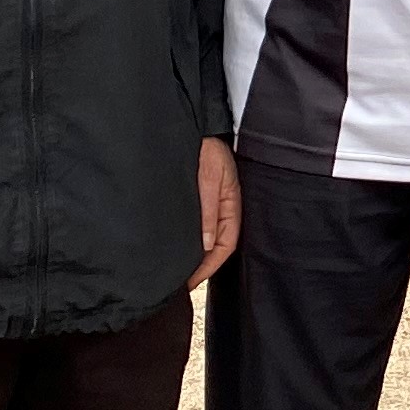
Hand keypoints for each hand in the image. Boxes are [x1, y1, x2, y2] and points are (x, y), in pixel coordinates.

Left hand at [192, 137, 240, 291]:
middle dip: (202, 267)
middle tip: (181, 283)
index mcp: (232, 205)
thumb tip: (204, 246)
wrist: (197, 125)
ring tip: (178, 271)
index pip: (224, 246)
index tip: (189, 282)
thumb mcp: (209, 178)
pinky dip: (191, 241)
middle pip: (217, 246)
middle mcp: (224, 209)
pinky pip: (200, 227)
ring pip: (208, 238)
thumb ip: (208, 211)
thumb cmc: (207, 148)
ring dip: (196, 256)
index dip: (208, 267)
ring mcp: (213, 205)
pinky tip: (178, 246)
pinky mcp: (201, 200)